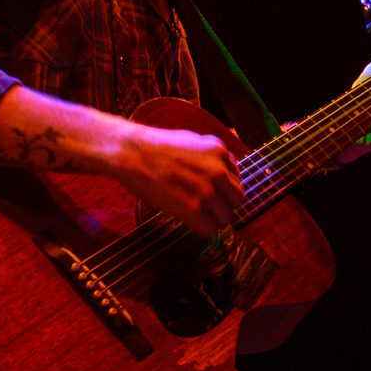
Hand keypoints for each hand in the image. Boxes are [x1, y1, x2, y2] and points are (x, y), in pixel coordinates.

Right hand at [114, 122, 241, 232]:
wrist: (133, 153)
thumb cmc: (156, 146)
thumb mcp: (191, 140)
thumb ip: (210, 155)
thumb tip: (223, 171)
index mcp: (218, 151)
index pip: (236, 178)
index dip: (224, 188)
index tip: (214, 193)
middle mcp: (217, 171)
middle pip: (237, 199)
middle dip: (225, 204)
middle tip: (210, 208)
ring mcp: (206, 191)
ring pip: (226, 217)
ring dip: (215, 219)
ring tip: (200, 216)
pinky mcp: (192, 209)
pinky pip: (210, 229)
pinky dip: (203, 230)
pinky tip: (192, 223)